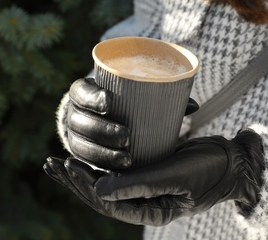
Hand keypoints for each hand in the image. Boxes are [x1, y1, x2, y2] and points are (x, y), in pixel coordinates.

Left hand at [44, 129, 263, 225]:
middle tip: (51, 163)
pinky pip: (116, 173)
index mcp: (150, 211)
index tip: (67, 164)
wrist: (231, 161)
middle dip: (75, 180)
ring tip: (56, 163)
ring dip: (81, 174)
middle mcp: (143, 202)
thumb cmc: (208, 170)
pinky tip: (84, 156)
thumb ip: (139, 185)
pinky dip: (98, 165)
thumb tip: (98, 192)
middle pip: (100, 196)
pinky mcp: (146, 173)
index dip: (84, 186)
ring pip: (105, 185)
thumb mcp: (174, 177)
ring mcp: (144, 188)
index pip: (108, 204)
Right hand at [67, 77, 198, 169]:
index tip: (109, 103)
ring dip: (100, 154)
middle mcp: (73, 113)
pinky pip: (84, 162)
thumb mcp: (133, 96)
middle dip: (100, 130)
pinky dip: (97, 167)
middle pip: (79, 122)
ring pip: (79, 146)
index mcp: (82, 92)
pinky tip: (113, 174)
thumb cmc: (121, 102)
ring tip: (126, 160)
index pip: (80, 93)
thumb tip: (193, 106)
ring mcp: (73, 134)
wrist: (99, 115)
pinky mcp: (79, 152)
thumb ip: (160, 100)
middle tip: (126, 137)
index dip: (91, 98)